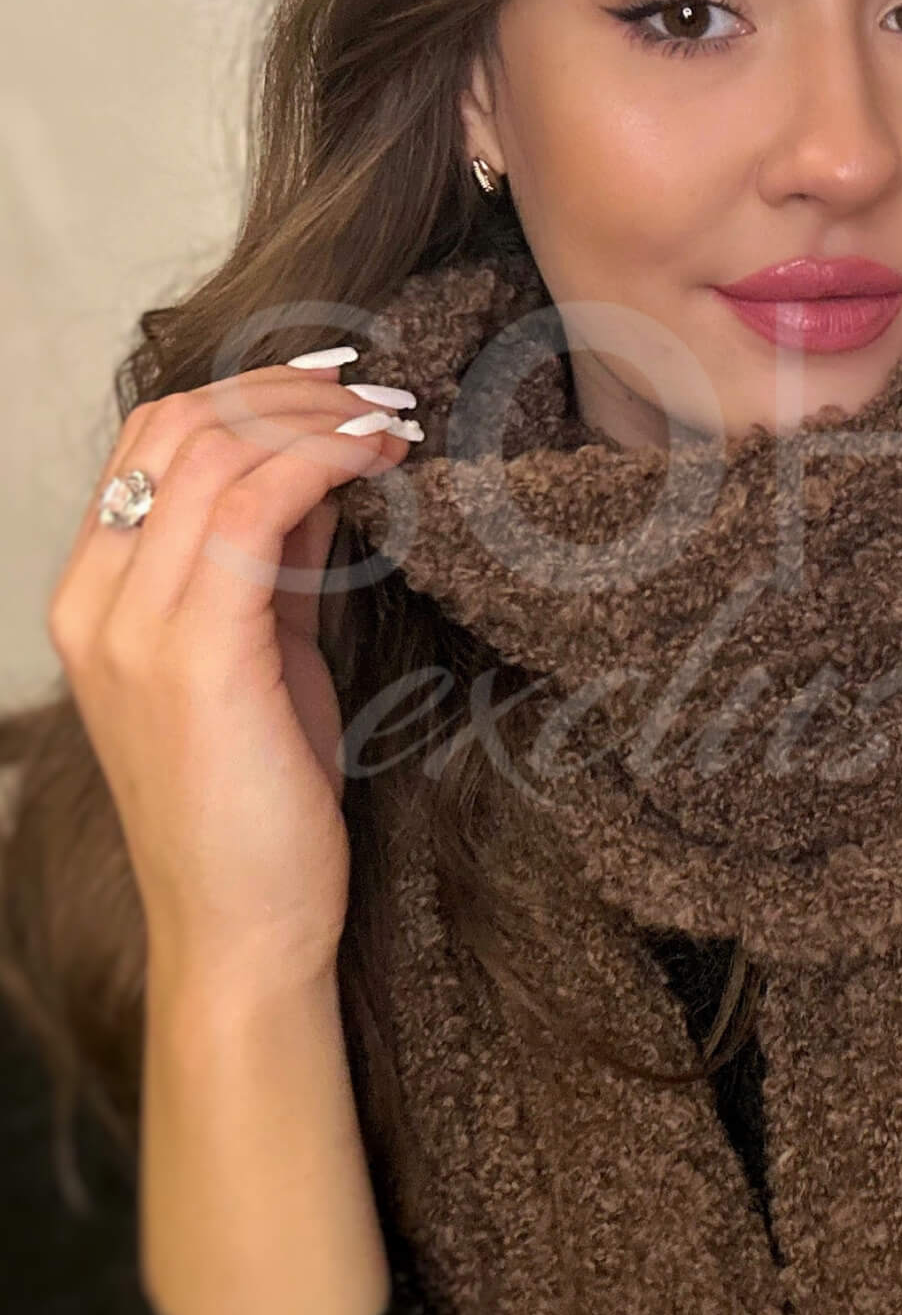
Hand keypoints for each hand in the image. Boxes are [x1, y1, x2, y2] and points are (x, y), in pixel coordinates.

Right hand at [47, 345, 421, 985]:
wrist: (244, 928)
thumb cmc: (257, 800)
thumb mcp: (260, 652)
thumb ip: (270, 561)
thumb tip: (319, 471)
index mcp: (94, 597)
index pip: (151, 440)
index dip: (247, 392)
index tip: (336, 385)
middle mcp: (95, 602)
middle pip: (176, 426)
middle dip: (285, 392)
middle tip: (377, 394)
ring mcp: (134, 627)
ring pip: (214, 451)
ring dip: (317, 420)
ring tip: (394, 423)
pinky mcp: (193, 655)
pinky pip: (252, 508)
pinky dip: (325, 462)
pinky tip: (383, 462)